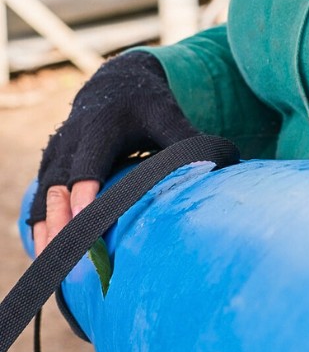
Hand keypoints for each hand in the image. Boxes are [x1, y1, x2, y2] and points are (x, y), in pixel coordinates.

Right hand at [30, 52, 199, 253]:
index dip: (86, 189)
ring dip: (45, 230)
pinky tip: (45, 258)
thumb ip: (188, 141)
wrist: (114, 85)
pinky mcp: (49, 169)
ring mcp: (55, 155)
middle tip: (64, 255)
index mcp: (100, 127)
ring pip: (43, 196)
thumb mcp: (168, 116)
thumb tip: (228, 163)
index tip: (85, 215)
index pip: (90, 162)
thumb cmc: (147, 105)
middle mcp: (70, 141)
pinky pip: (38, 201)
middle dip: (61, 219)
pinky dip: (40, 228)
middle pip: (58, 184)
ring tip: (50, 265)